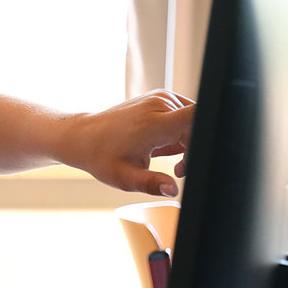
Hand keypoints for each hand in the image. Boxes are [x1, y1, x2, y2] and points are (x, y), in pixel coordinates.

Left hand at [65, 90, 193, 195]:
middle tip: (177, 169)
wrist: (83, 137)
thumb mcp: (125, 177)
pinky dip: (179, 132)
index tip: (192, 157)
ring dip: (187, 141)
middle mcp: (160, 103)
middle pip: (198, 123)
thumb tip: (172, 190)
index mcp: (154, 122)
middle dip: (194, 148)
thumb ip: (151, 184)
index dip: (205, 137)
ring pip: (193, 120)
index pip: (197, 116)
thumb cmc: (102, 157)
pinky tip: (161, 145)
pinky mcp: (160, 98)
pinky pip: (183, 115)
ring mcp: (160, 98)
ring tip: (164, 157)